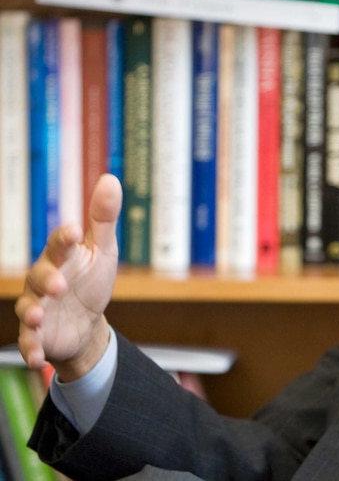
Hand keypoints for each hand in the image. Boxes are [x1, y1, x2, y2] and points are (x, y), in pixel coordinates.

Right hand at [16, 174, 122, 381]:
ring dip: (33, 313)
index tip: (75, 231)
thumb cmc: (92, 280)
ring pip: (29, 308)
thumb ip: (104, 219)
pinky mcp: (38, 335)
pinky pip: (31, 343)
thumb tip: (111, 179)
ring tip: (39, 317)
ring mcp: (39, 308)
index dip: (65, 237)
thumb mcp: (104, 250)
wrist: (87, 323)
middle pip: (39, 276)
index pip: (60, 243)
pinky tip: (37, 358)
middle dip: (47, 279)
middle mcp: (44, 280)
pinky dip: (32, 350)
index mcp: (62, 257)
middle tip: (59, 284)